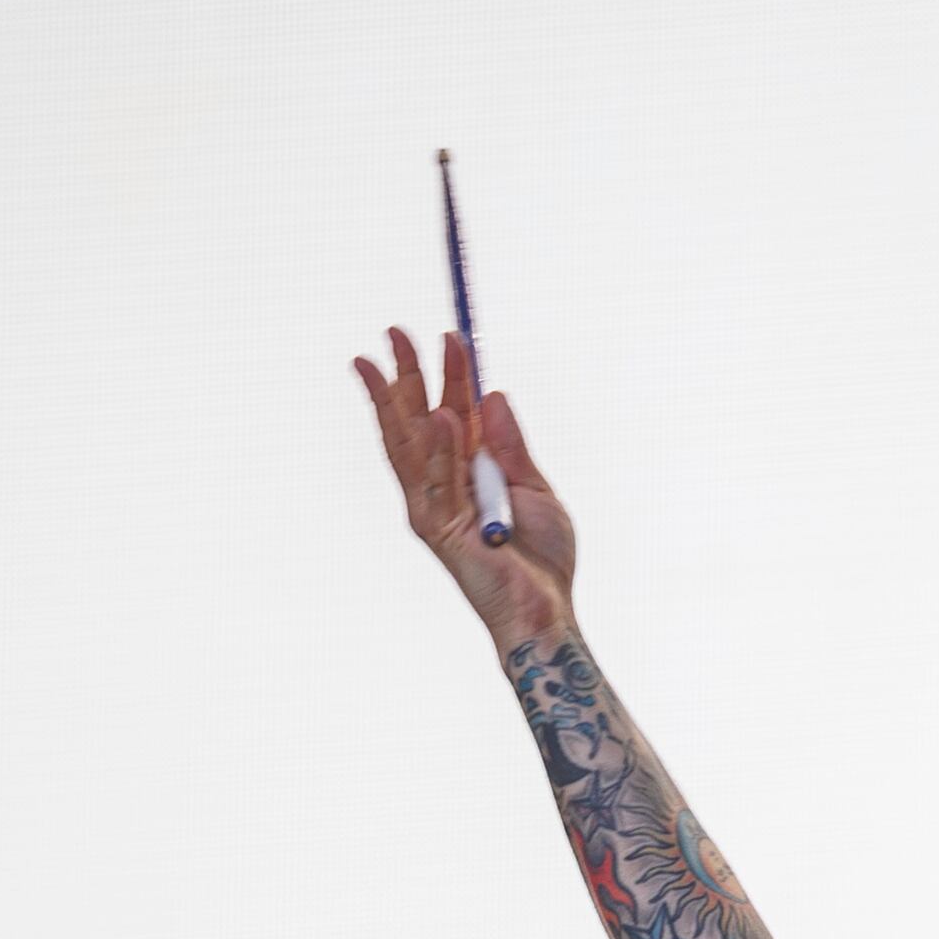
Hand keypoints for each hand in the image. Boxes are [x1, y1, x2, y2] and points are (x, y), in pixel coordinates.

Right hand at [355, 326, 579, 651]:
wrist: (544, 609)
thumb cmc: (542, 557)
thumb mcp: (534, 488)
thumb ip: (511, 446)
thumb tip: (493, 394)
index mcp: (466, 471)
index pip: (449, 410)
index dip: (447, 373)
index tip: (447, 334)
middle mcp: (442, 485)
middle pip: (414, 419)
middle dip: (403, 374)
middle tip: (394, 330)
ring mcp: (434, 506)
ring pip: (410, 444)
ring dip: (402, 398)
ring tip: (396, 355)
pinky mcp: (438, 530)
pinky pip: (438, 482)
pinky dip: (442, 450)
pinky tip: (443, 416)